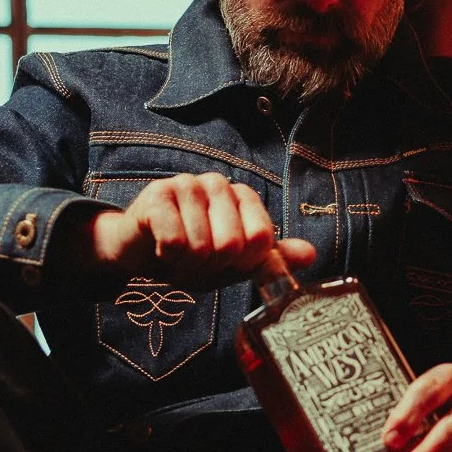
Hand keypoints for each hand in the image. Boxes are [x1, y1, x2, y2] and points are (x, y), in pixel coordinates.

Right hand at [81, 174, 315, 290]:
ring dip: (187, 265)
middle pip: (233, 245)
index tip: (227, 261)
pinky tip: (161, 248)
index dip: (243, 264)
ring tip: (178, 255)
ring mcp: (188, 184)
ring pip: (201, 247)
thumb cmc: (192, 255)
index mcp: (243, 197)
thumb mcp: (235, 264)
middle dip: (212, 267)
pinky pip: (174, 242)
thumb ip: (270, 259)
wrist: (141, 253)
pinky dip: (168, 258)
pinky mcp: (158, 194)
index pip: (262, 240)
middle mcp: (219, 184)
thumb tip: (310, 254)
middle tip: (197, 260)